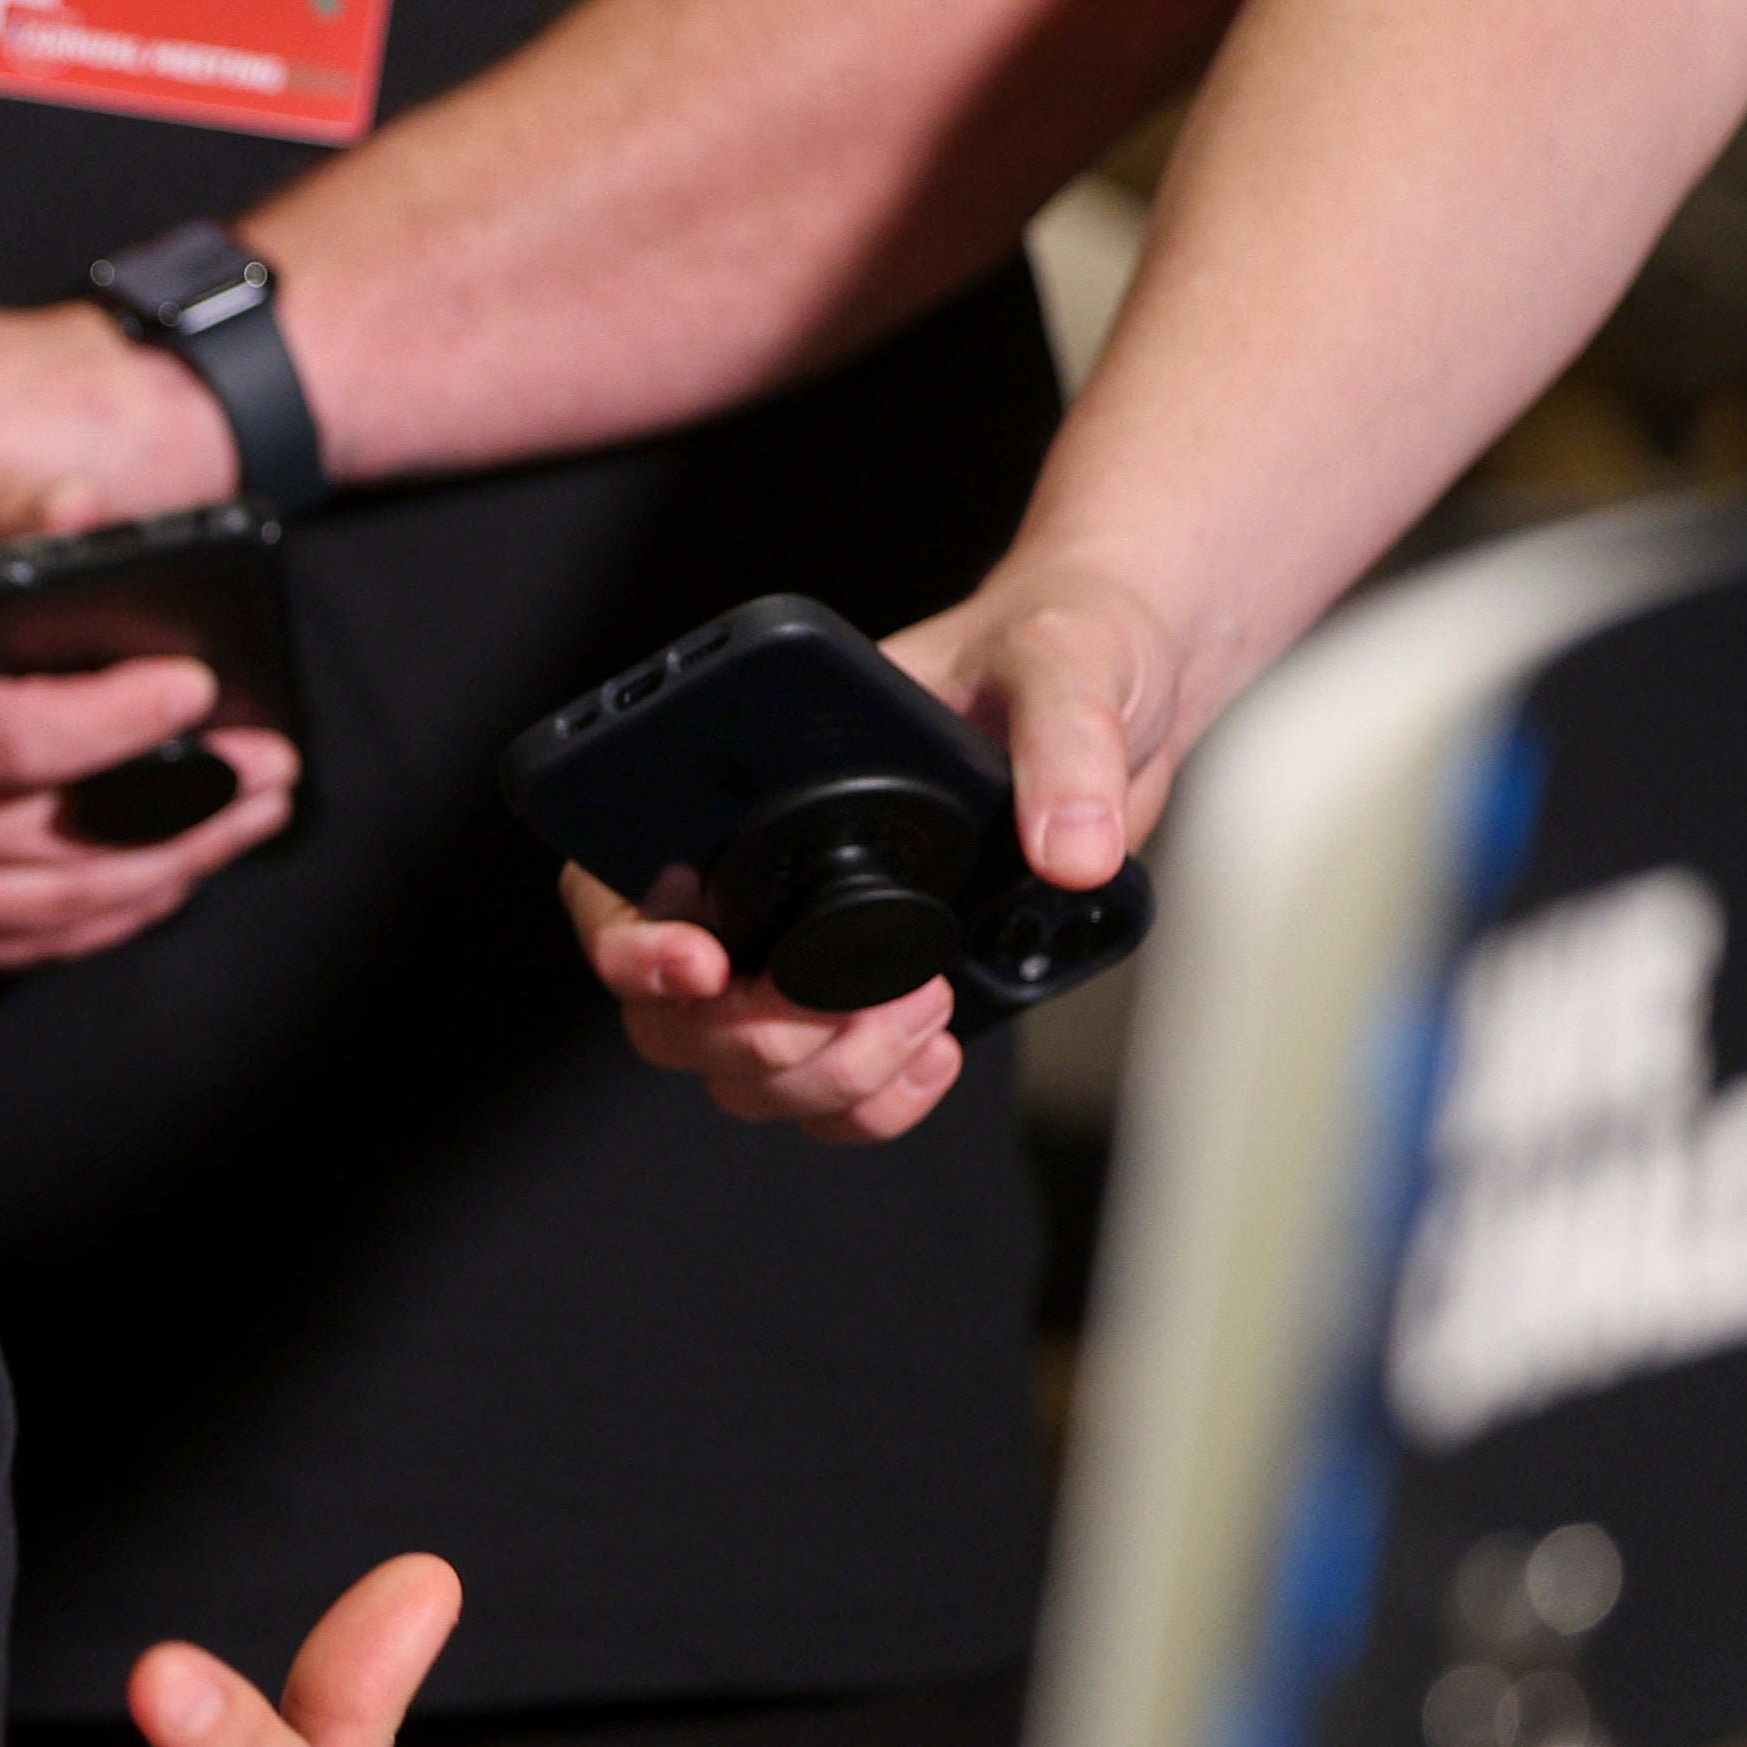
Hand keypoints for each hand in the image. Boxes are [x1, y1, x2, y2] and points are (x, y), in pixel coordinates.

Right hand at [0, 460, 298, 968]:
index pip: (9, 740)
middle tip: (274, 763)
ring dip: (176, 862)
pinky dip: (123, 905)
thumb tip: (82, 509)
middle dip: (187, 803)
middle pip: (55, 841)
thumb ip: (3, 497)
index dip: (117, 721)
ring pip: (61, 904)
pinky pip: (37, 940)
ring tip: (257, 806)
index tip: (198, 686)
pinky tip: (185, 856)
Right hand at [566, 558, 1196, 1142]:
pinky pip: (829, 1097)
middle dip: (752, 1037)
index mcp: (754, 778)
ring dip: (820, 1077)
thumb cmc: (1062, 640)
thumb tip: (1072, 853)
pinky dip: (871, 1105)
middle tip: (857, 1007)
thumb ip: (1064, 744)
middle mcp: (763, 875)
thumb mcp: (1066, 661)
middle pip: (673, 1013)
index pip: (619, 878)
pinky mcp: (882, 999)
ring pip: (744, 1073)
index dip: (628, 941)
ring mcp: (814, 950)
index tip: (701, 962)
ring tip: (925, 1011)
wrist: (1127, 691)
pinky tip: (934, 1053)